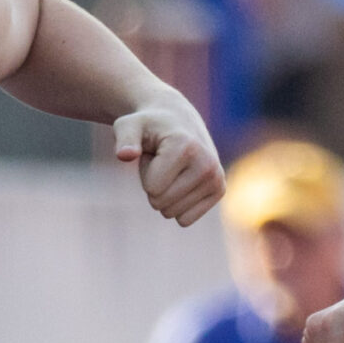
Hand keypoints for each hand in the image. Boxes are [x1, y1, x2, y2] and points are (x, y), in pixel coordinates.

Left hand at [113, 99, 222, 225]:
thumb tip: (124, 155)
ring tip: (172, 169)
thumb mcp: (129, 126)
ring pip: (172, 213)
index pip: (152, 188)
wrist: (177, 121)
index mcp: (187, 147)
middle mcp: (207, 163)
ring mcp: (216, 178)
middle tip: (162, 163)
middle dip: (154, 186)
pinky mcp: (219, 190)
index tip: (155, 153)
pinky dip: (178, 205)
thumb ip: (124, 139)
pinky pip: (185, 220)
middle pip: (160, 203)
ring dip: (166, 194)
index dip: (146, 172)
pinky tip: (183, 180)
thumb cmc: (148, 126)